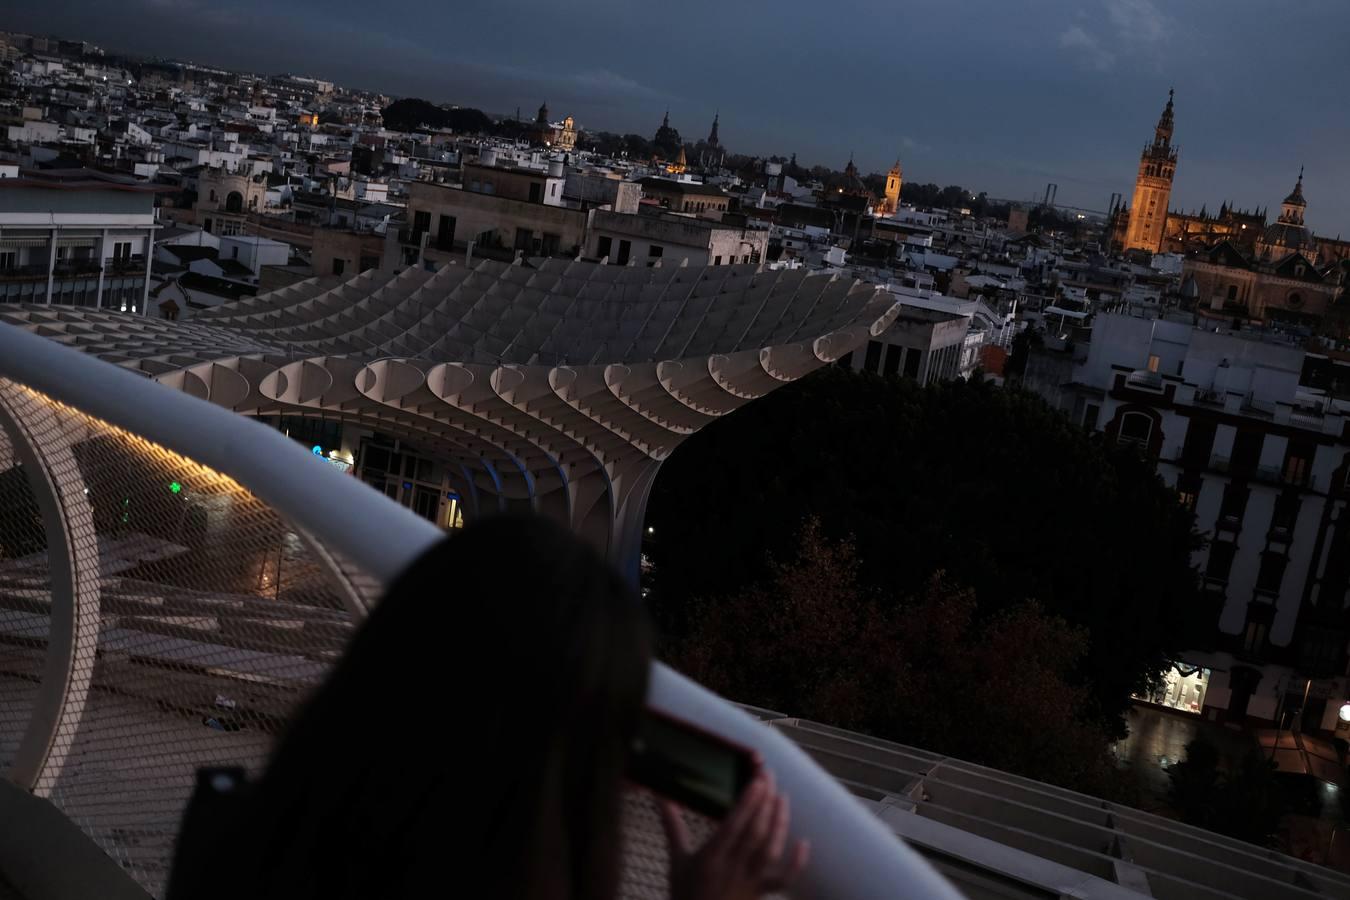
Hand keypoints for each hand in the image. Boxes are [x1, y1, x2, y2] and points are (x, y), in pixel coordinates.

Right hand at [660, 771, 809, 899]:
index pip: (732, 826)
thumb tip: (661, 797)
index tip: (757, 781)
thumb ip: (671, 826)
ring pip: (770, 850)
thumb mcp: (676, 861)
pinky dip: (796, 864)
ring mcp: (749, 882)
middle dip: (764, 803)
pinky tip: (804, 843)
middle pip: (754, 833)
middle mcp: (732, 868)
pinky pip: (783, 881)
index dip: (747, 803)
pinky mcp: (760, 893)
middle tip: (770, 777)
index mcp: (710, 859)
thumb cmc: (684, 896)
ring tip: (783, 797)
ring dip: (779, 823)